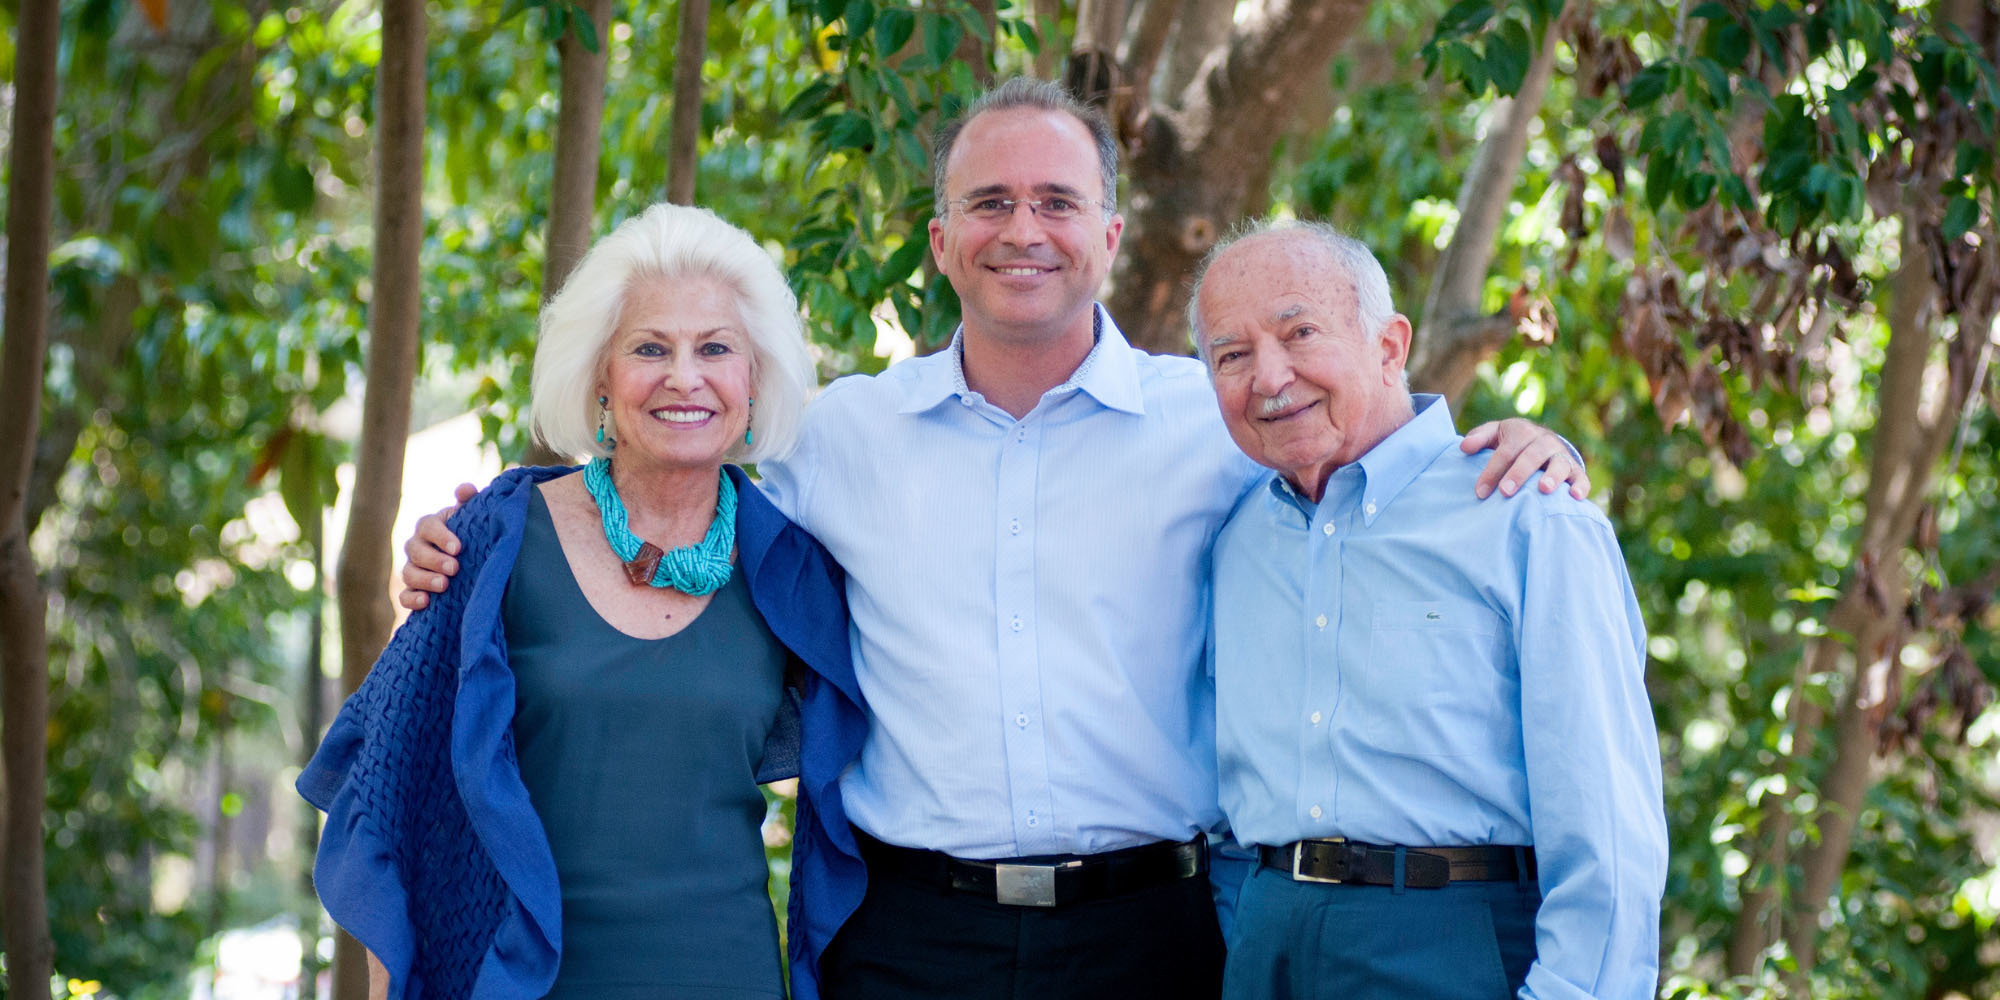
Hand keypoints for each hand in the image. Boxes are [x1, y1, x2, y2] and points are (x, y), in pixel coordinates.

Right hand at [397, 482, 476, 610]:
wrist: (474, 563)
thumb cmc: (471, 534)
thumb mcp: (473, 517)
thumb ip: (470, 500)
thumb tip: (465, 489)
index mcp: (430, 526)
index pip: (427, 526)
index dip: (440, 536)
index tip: (458, 548)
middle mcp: (417, 546)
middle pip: (415, 551)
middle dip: (434, 560)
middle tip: (454, 568)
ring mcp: (413, 569)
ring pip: (408, 573)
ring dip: (425, 580)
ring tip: (444, 585)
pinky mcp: (413, 591)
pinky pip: (404, 596)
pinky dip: (412, 599)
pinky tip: (426, 602)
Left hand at [1462, 418, 1591, 500]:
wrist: (1543, 442)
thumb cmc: (1511, 442)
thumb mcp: (1495, 434)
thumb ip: (1479, 438)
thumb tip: (1464, 448)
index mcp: (1522, 431)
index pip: (1506, 450)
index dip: (1492, 471)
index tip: (1480, 492)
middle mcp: (1544, 441)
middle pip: (1532, 455)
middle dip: (1519, 473)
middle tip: (1505, 492)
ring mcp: (1561, 456)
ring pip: (1559, 464)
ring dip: (1552, 476)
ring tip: (1543, 490)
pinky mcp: (1576, 470)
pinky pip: (1581, 478)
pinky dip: (1580, 486)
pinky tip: (1574, 497)